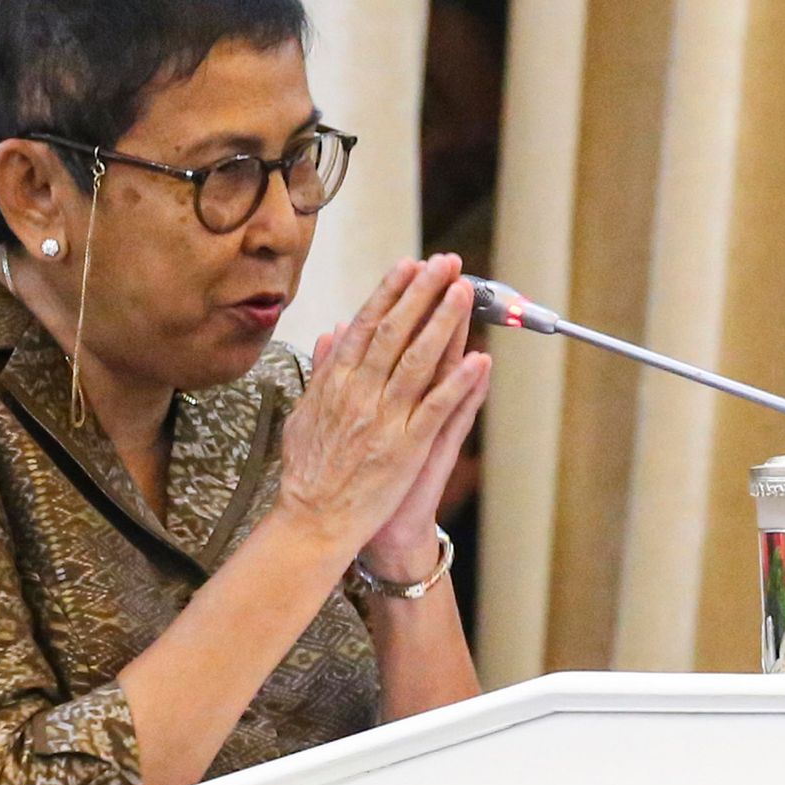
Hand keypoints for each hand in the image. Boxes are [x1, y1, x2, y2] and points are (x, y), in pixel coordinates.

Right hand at [278, 257, 486, 566]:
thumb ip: (322, 371)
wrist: (313, 520)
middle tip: (445, 263)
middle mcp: (358, 393)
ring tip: (463, 293)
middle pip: (394, 332)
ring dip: (443, 323)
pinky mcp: (406, 447)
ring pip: (417, 360)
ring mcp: (383, 419)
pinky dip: (458, 383)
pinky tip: (479, 359)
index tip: (409, 265)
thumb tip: (331, 333)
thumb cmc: (310, 472)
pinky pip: (435, 408)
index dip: (389, 292)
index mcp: (335, 383)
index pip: (365, 325)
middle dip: (422, 294)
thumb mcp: (305, 413)